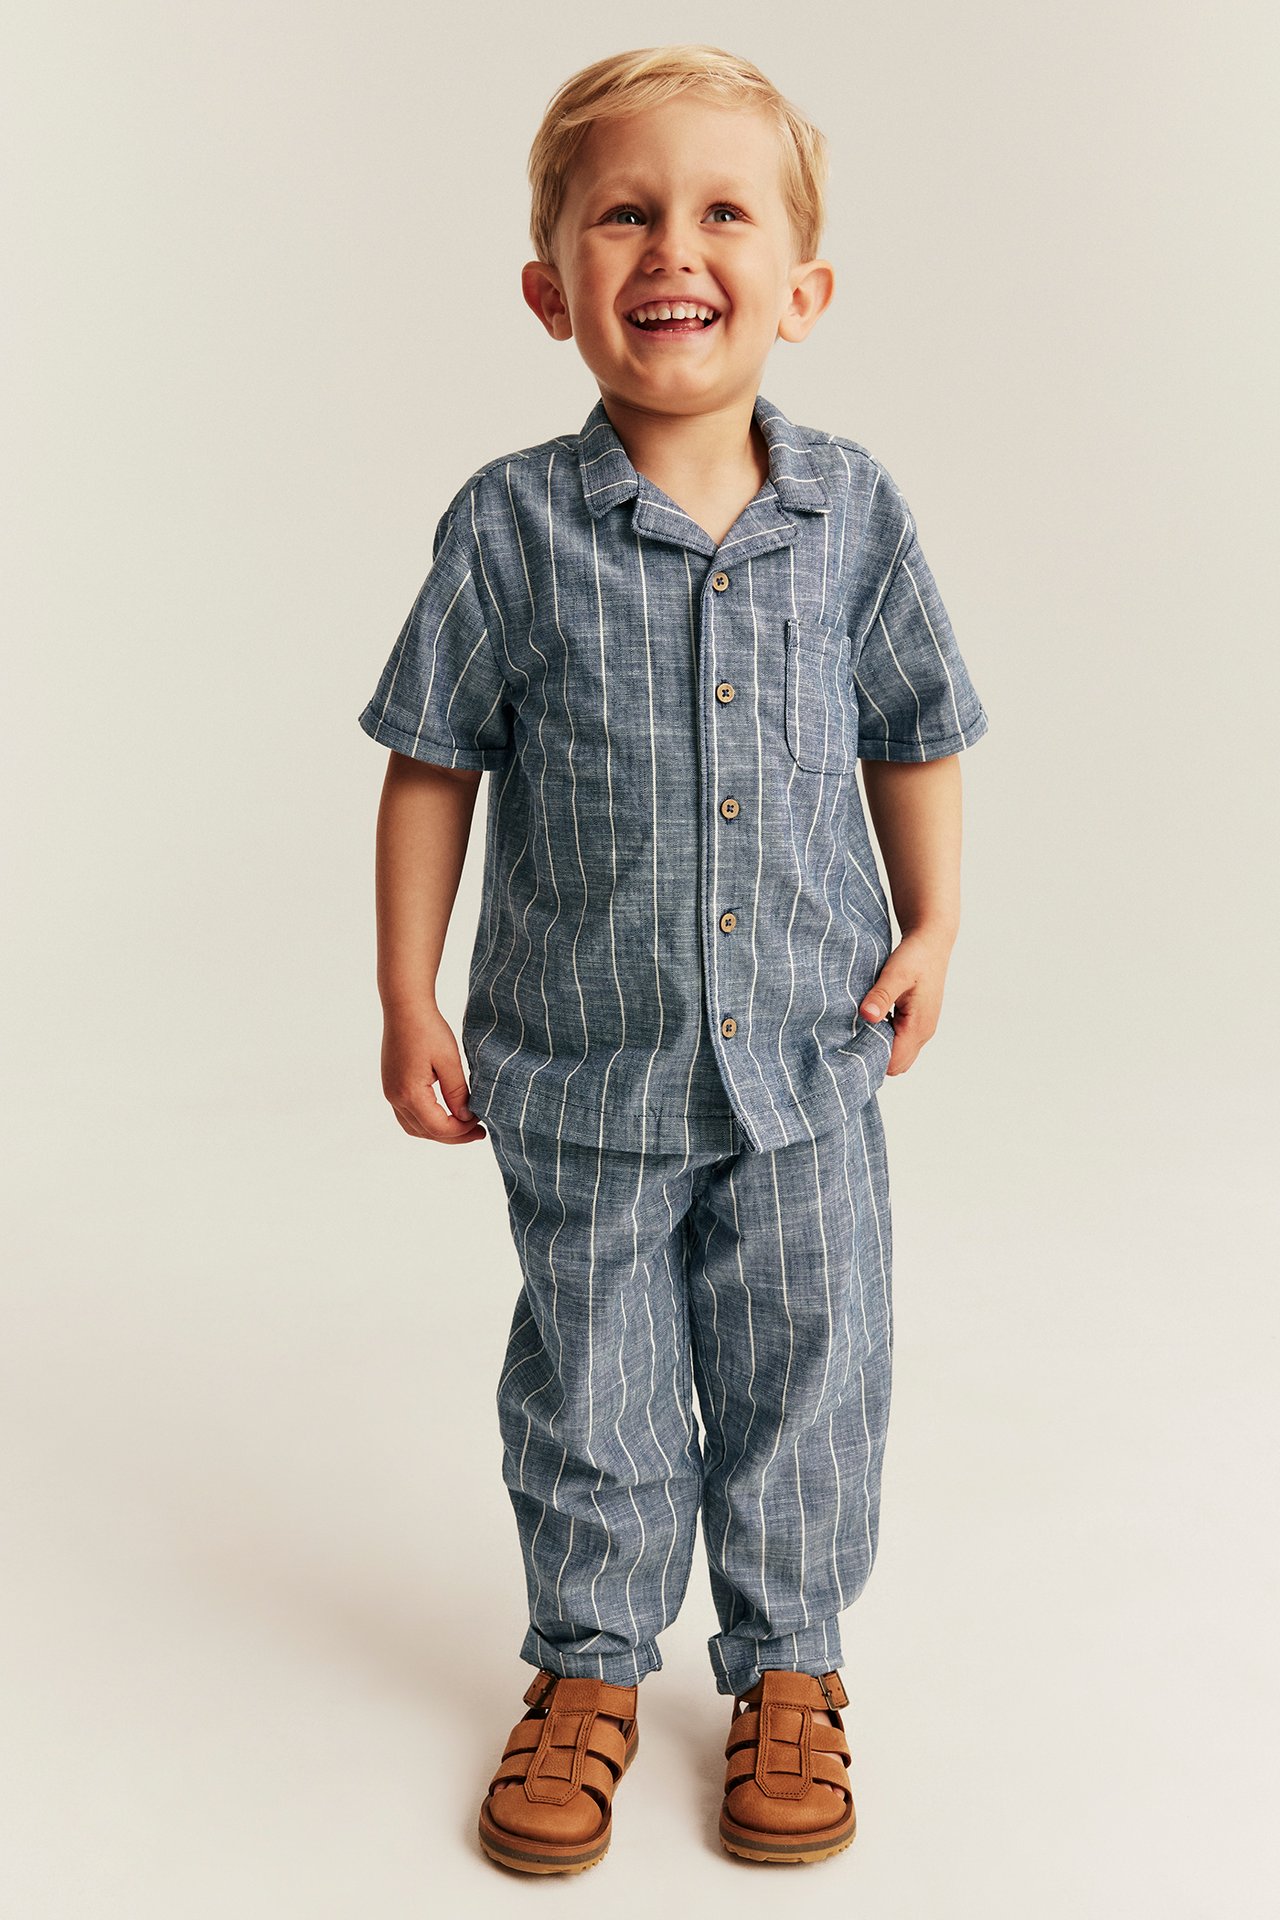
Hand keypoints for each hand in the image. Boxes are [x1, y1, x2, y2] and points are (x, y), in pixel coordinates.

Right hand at [380, 1003, 486, 1142]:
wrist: (404, 1007)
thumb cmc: (428, 1029)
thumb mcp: (449, 1061)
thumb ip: (457, 1093)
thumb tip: (465, 1118)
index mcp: (409, 1093)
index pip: (438, 1127)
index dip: (462, 1131)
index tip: (481, 1123)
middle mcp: (395, 1097)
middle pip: (425, 1132)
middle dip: (453, 1136)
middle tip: (478, 1132)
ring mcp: (390, 1092)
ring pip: (414, 1127)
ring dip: (438, 1131)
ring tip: (463, 1126)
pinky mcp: (391, 1086)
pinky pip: (408, 1115)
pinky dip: (427, 1121)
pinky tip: (445, 1114)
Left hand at [857, 925, 954, 1076]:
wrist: (932, 942)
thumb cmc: (916, 956)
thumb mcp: (895, 974)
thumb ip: (881, 996)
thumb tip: (867, 1016)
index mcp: (918, 1026)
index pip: (893, 1062)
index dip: (871, 1060)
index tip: (848, 1049)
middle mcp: (923, 1033)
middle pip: (896, 1065)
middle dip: (874, 1059)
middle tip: (848, 1043)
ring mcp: (922, 1028)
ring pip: (899, 1055)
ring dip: (879, 1048)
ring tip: (857, 1033)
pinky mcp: (918, 1021)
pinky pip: (900, 1042)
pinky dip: (884, 1039)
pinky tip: (869, 1023)